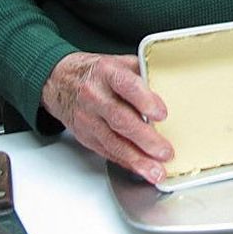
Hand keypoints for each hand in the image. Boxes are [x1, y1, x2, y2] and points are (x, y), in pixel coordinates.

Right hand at [41, 52, 171, 184]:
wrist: (60, 81)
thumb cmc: (97, 72)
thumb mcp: (120, 63)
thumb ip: (144, 74)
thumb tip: (172, 86)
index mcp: (107, 73)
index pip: (127, 86)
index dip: (145, 101)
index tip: (162, 115)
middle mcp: (95, 96)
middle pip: (121, 120)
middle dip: (145, 139)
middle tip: (165, 152)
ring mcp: (89, 118)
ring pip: (113, 142)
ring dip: (137, 159)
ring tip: (155, 171)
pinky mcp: (86, 136)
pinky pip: (107, 151)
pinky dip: (126, 162)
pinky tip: (140, 169)